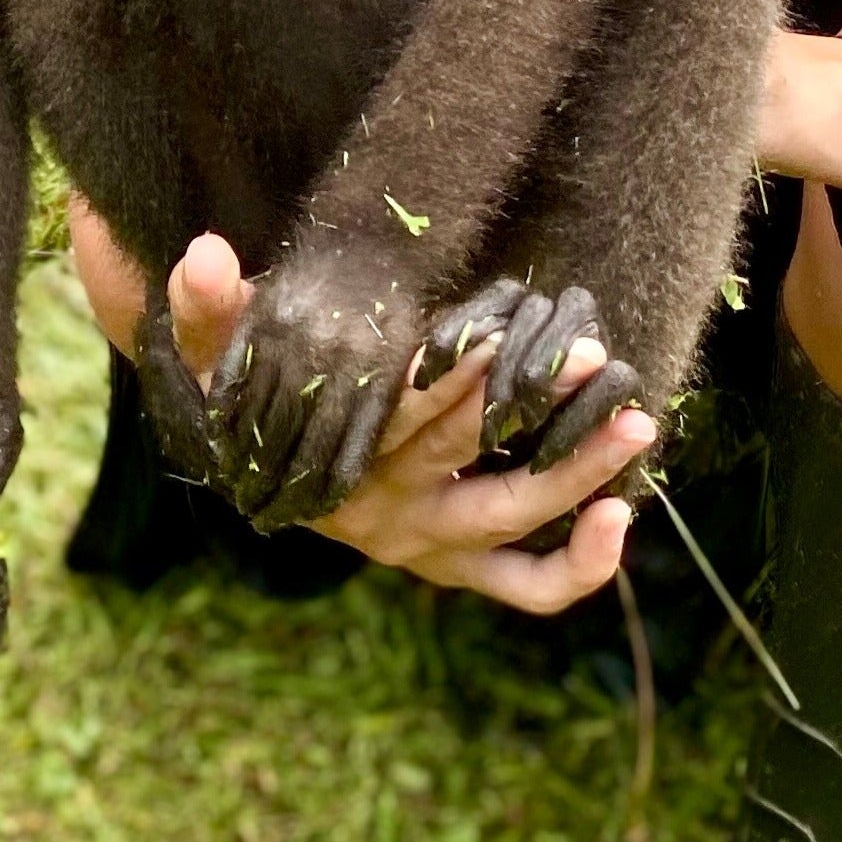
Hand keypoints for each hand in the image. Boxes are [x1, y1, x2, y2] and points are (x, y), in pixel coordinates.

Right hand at [73, 210, 655, 614]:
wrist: (255, 463)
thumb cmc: (245, 393)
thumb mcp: (209, 350)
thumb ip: (205, 303)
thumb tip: (203, 254)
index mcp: (337, 452)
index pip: (403, 412)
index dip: (456, 373)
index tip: (505, 330)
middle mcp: (385, 507)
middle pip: (469, 456)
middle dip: (538, 406)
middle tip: (597, 360)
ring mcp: (426, 544)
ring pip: (512, 521)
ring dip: (581, 476)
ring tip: (638, 422)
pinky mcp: (456, 567)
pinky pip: (524, 587)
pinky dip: (574, 570)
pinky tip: (619, 519)